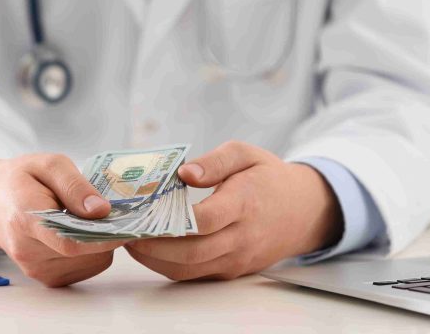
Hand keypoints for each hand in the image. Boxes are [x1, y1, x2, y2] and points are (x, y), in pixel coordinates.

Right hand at [0, 155, 125, 286]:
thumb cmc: (20, 177)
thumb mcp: (47, 164)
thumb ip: (74, 186)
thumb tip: (102, 210)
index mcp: (26, 217)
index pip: (71, 242)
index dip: (104, 238)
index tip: (126, 224)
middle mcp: (27, 249)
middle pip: (84, 253)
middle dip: (104, 233)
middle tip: (110, 211)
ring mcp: (33, 267)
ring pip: (89, 263)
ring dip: (98, 244)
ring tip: (87, 219)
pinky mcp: (43, 277)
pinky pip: (82, 269)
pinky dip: (90, 253)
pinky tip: (79, 232)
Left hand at [125, 141, 342, 280]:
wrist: (304, 211)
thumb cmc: (268, 177)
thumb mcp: (246, 154)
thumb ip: (215, 161)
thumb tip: (184, 173)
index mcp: (245, 204)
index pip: (206, 219)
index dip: (172, 219)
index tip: (142, 210)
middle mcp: (241, 237)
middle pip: (191, 252)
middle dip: (152, 246)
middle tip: (125, 232)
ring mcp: (237, 258)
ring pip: (189, 269)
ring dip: (155, 260)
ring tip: (130, 241)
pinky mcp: (232, 270)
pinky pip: (195, 275)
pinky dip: (169, 266)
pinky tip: (150, 250)